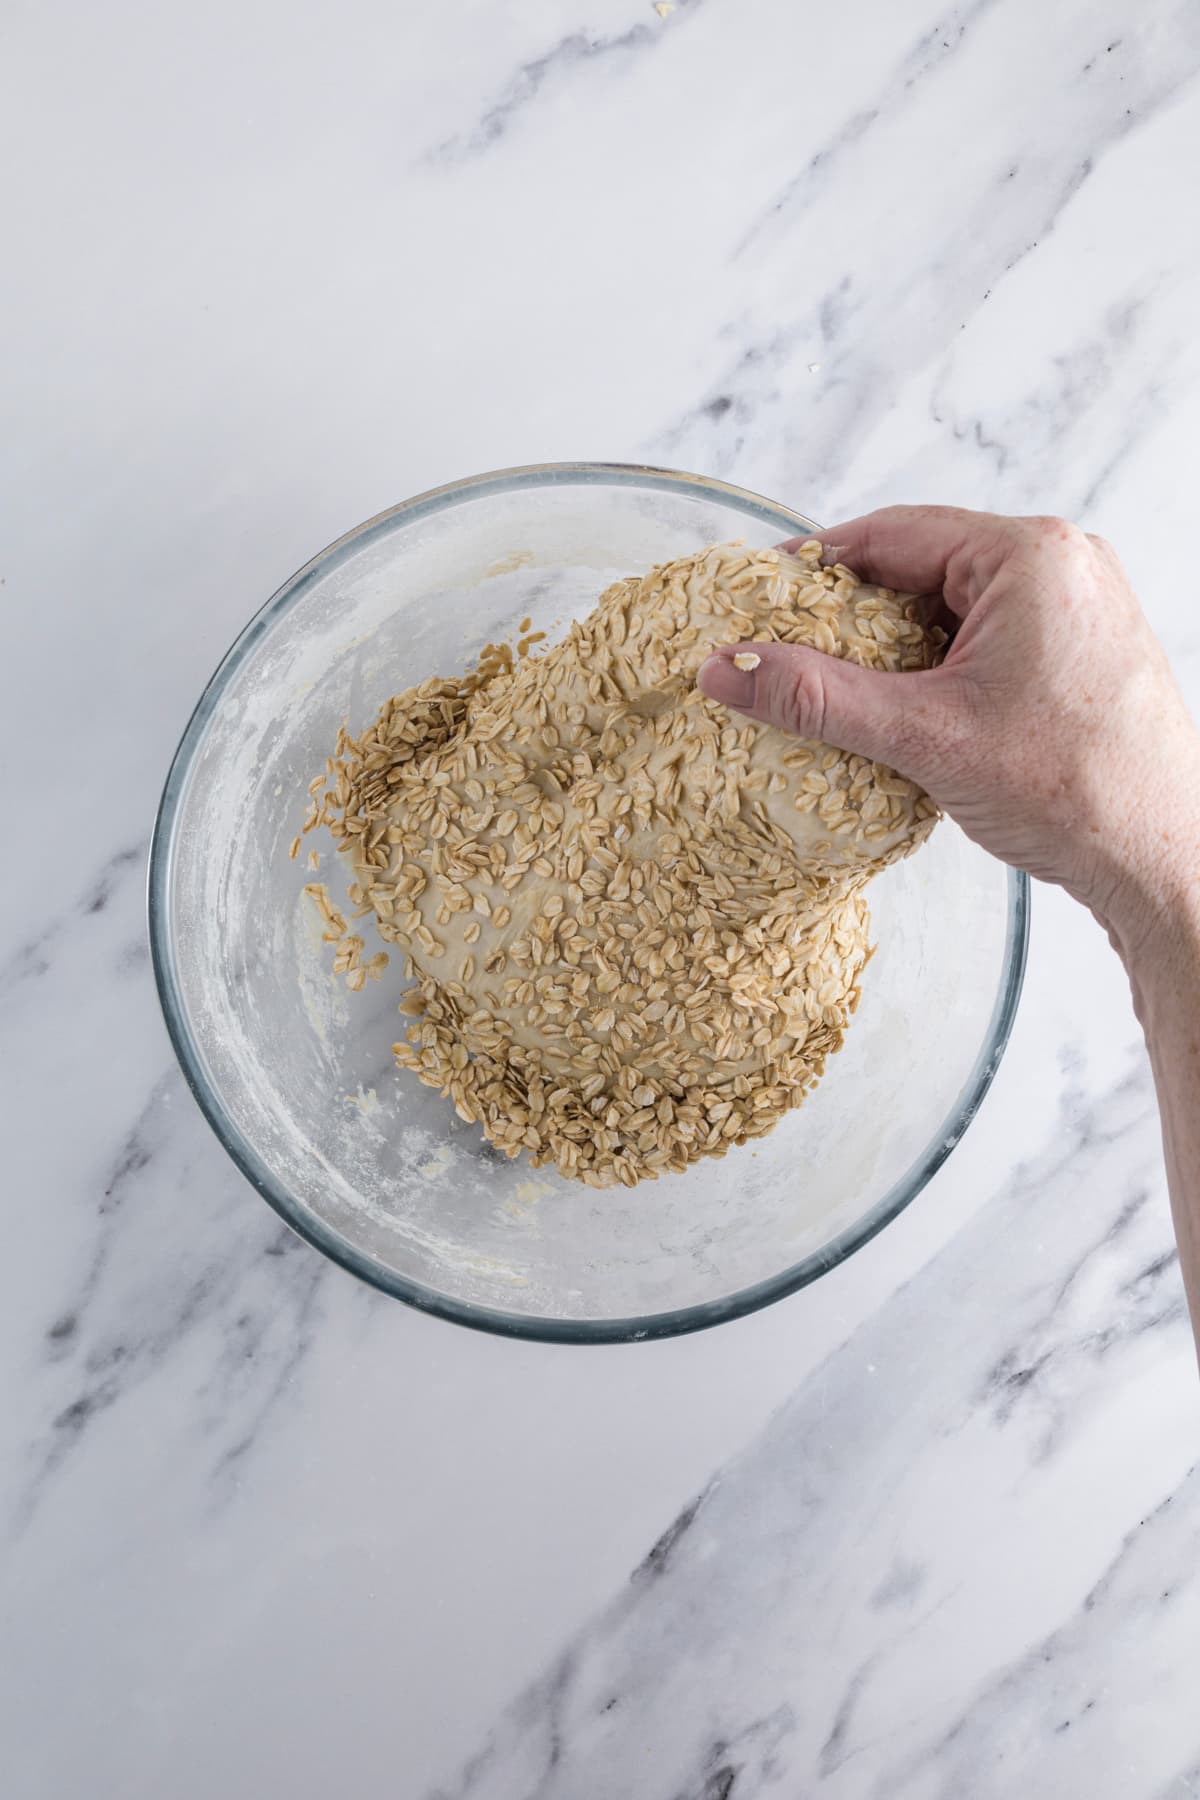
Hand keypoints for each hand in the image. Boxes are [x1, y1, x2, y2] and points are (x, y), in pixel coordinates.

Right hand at [697, 506, 1199, 953]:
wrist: (1162, 859)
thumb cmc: (1072, 790)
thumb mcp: (924, 736)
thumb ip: (818, 698)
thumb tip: (723, 670)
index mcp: (1029, 554)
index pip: (889, 534)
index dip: (813, 570)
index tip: (755, 605)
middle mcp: (1061, 561)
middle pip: (919, 566)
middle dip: (852, 616)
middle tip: (788, 659)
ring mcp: (1077, 603)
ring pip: (951, 604)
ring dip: (893, 647)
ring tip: (841, 696)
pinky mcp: (1080, 647)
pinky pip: (985, 635)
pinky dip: (936, 666)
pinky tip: (905, 714)